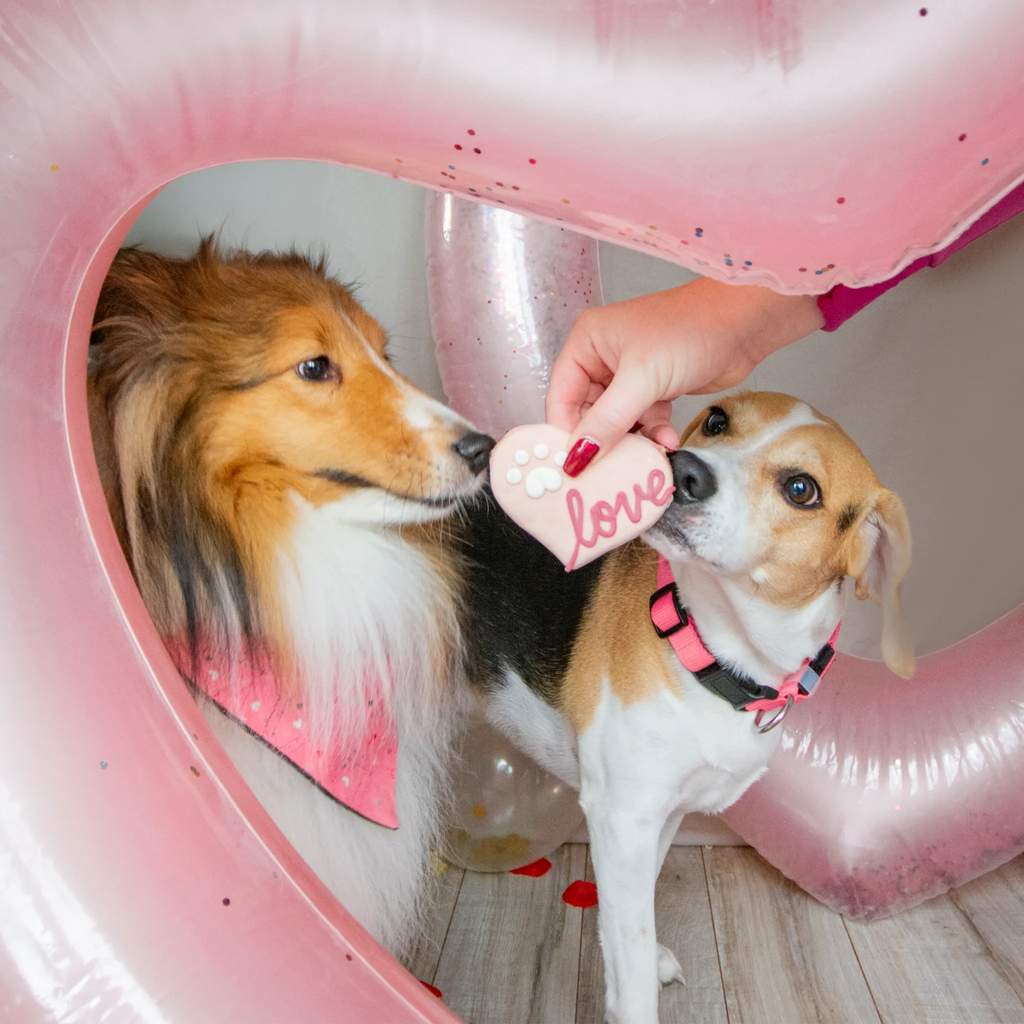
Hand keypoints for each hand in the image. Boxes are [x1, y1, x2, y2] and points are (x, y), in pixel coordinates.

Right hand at [546, 277, 824, 474]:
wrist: (745, 323)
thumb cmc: (691, 330)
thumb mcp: (642, 379)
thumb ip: (607, 421)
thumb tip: (577, 459)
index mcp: (586, 343)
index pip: (561, 398)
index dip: (566, 434)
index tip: (574, 469)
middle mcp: (602, 357)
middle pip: (587, 414)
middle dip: (602, 442)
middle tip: (611, 471)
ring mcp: (629, 374)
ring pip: (616, 422)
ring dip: (632, 441)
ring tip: (646, 457)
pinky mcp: (655, 387)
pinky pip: (643, 421)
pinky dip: (654, 434)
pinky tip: (667, 442)